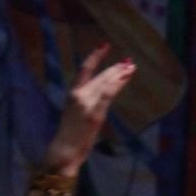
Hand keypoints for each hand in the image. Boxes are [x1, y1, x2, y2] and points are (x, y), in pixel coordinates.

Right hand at [44, 46, 135, 171]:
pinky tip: (125, 78)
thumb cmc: (70, 136)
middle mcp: (79, 95)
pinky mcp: (95, 115)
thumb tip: (102, 95)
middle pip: (100, 76)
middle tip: (129, 62)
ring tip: (131, 67)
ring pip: (106, 83)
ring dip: (120, 75)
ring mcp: (87, 104)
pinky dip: (117, 85)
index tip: (105, 45)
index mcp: (73, 94)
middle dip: (116, 68)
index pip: (85, 69)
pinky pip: (107, 96)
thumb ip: (86, 102)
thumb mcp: (75, 113)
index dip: (95, 55)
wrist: (64, 151)